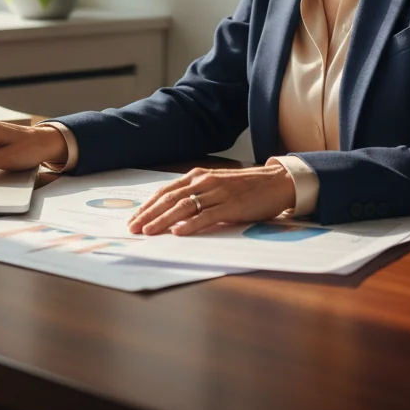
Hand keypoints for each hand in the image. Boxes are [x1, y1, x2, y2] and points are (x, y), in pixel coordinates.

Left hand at [127, 164, 296, 235]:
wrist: (275, 182)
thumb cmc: (244, 187)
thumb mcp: (215, 186)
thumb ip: (196, 194)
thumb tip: (172, 211)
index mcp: (198, 177)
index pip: (166, 191)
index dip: (148, 205)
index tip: (134, 218)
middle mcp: (204, 182)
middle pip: (170, 199)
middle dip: (149, 214)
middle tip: (134, 228)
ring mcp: (218, 193)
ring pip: (184, 207)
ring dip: (163, 220)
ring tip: (149, 232)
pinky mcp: (231, 206)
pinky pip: (207, 215)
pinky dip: (191, 224)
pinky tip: (179, 231)